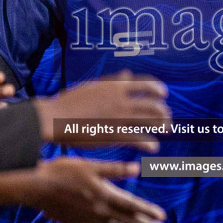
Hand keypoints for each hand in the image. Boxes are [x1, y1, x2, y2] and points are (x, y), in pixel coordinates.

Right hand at [0, 159, 168, 222]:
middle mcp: (101, 212)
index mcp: (105, 195)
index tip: (162, 217)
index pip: (132, 206)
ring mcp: (92, 222)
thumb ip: (114, 170)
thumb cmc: (63, 172)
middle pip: (129, 222)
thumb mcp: (90, 166)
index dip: (148, 211)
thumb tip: (137, 169)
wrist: (38, 189)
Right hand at [35, 73, 170, 152]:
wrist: (56, 117)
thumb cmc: (69, 102)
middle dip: (163, 111)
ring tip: (166, 130)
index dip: (157, 88)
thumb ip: (112, 82)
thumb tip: (127, 75)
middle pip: (152, 104)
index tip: (164, 93)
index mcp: (115, 86)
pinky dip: (149, 143)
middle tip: (167, 117)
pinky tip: (153, 147)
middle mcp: (121, 100)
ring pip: (150, 121)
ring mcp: (119, 117)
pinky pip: (138, 139)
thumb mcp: (93, 86)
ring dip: (161, 126)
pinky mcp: (115, 134)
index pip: (144, 83)